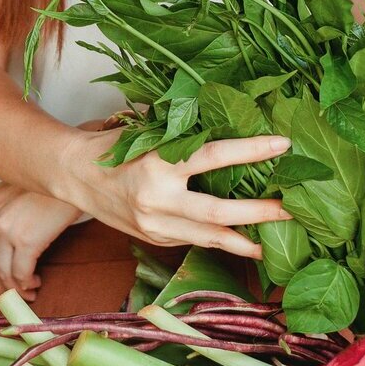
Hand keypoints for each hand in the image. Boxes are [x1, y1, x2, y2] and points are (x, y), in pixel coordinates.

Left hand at [0, 183, 84, 299]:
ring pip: (2, 273)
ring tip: (28, 292)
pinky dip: (26, 284)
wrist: (75, 173)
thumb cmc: (57, 184)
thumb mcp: (24, 191)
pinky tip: (35, 282)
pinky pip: (20, 273)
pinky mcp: (26, 239)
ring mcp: (7, 228)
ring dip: (14, 289)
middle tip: (11, 295)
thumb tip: (14, 244)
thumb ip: (11, 212)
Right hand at [54, 133, 293, 258]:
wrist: (73, 176)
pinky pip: (194, 241)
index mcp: (157, 164)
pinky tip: (242, 241)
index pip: (213, 156)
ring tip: (274, 243)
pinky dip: (219, 241)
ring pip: (209, 238)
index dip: (251, 151)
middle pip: (218, 213)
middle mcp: (157, 199)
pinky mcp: (154, 239)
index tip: (282, 145)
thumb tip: (233, 123)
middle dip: (259, 213)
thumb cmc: (114, 147)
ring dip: (245, 241)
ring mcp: (154, 225)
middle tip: (290, 210)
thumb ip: (183, 136)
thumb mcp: (147, 134)